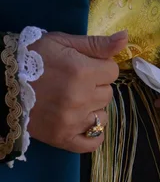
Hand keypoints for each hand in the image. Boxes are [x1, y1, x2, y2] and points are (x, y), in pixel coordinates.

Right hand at [29, 31, 127, 152]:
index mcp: (81, 71)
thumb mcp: (63, 42)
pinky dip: (93, 135)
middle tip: (75, 83)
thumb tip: (125, 38)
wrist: (3, 82)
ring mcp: (72, 121)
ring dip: (93, 109)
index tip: (84, 66)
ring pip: (102, 116)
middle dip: (96, 86)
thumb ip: (96, 44)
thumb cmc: (32, 57)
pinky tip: (84, 123)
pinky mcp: (63, 138)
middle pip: (108, 93)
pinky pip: (93, 143)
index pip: (112, 71)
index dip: (100, 67)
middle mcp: (80, 98)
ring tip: (73, 101)